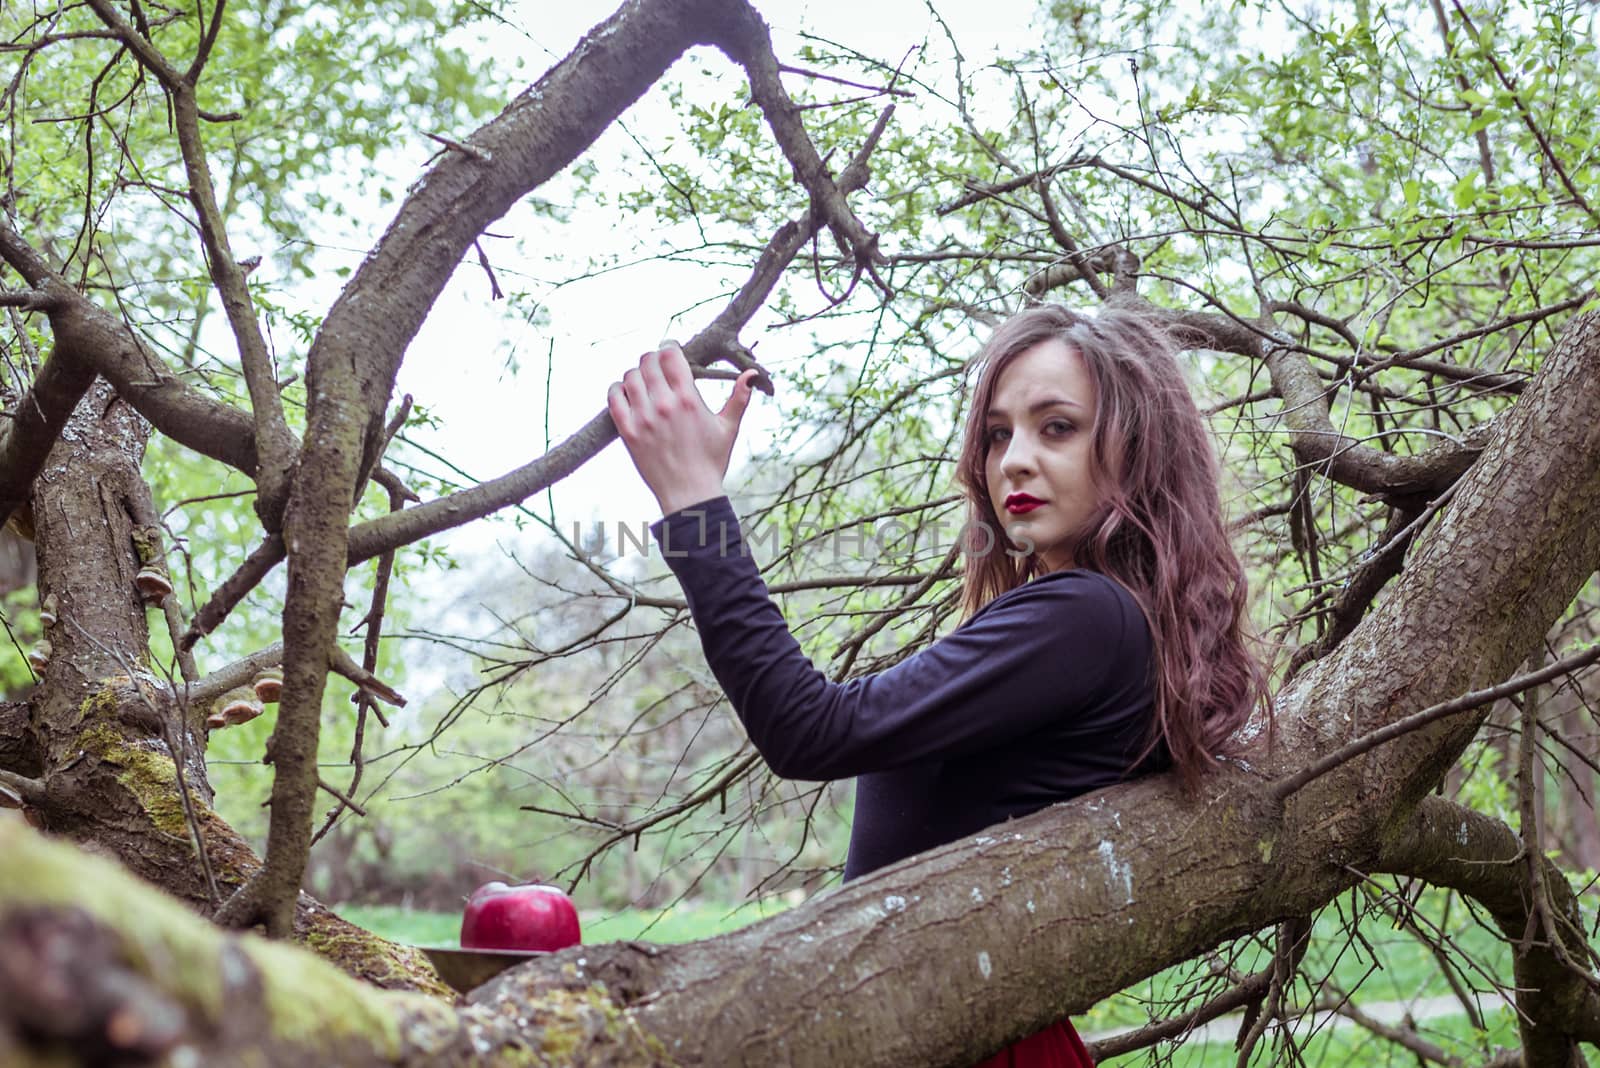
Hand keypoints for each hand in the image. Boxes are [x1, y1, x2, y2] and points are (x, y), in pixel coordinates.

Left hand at [607, 342, 758, 516]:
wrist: (689, 493)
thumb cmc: (711, 461)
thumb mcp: (729, 428)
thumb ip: (740, 398)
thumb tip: (752, 374)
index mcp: (689, 399)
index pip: (670, 355)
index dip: (669, 346)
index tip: (670, 350)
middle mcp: (664, 405)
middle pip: (648, 361)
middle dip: (653, 359)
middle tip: (658, 366)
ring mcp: (643, 418)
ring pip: (630, 376)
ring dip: (636, 374)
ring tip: (644, 382)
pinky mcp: (628, 431)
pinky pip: (614, 397)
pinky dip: (618, 390)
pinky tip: (627, 393)